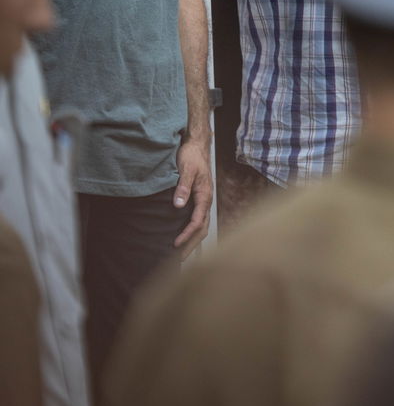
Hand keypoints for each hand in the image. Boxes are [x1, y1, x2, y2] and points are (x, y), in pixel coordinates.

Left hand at [173, 137, 211, 259]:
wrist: (196, 146)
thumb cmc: (192, 156)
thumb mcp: (186, 169)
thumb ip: (183, 187)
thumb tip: (178, 205)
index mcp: (205, 195)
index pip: (197, 221)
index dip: (186, 234)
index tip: (175, 244)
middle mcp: (206, 201)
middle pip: (202, 228)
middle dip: (191, 245)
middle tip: (178, 259)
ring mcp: (204, 201)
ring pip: (202, 226)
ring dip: (193, 241)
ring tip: (182, 254)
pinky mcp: (199, 200)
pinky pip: (198, 220)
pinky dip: (192, 232)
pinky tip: (184, 236)